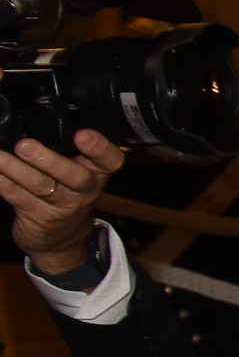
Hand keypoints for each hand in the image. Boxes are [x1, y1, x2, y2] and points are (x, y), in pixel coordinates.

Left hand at [0, 130, 121, 277]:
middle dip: (51, 161)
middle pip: (75, 176)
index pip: (110, 160)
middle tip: (26, 145)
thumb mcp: (80, 172)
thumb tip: (36, 116)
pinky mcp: (37, 216)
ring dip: (16, 169)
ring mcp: (61, 205)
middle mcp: (83, 190)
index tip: (83, 134)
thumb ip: (67, 148)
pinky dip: (1, 181)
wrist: (62, 240)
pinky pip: (15, 195)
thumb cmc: (66, 194)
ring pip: (40, 186)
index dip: (100, 148)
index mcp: (97, 172)